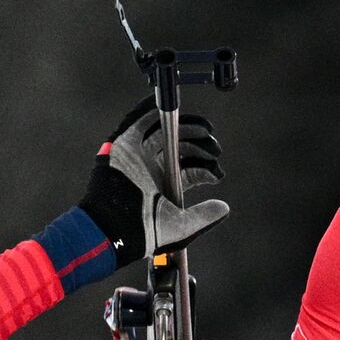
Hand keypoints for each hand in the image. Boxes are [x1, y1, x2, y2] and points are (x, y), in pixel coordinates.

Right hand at [79, 96, 229, 266]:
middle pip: (177, 148)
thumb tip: (224, 207)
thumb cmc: (144, 232)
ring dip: (185, 128)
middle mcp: (149, 169)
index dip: (203, 166)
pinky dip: (151, 109)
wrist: (115, 228)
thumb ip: (204, 217)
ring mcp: (136, 156)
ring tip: (205, 130)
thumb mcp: (181, 226)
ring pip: (163, 133)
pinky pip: (137, 121)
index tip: (217, 170)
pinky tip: (171, 107)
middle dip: (199, 145)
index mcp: (160, 186)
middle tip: (215, 148)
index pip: (186, 169)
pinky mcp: (123, 145)